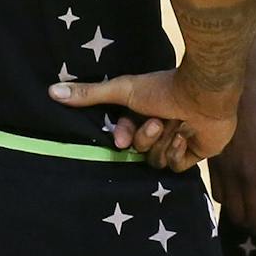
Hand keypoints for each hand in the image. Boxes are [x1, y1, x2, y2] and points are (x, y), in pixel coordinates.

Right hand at [49, 67, 233, 169]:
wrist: (205, 94)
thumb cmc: (164, 89)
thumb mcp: (123, 90)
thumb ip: (90, 94)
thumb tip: (50, 91)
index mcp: (142, 113)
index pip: (123, 136)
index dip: (122, 138)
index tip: (123, 138)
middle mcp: (158, 127)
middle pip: (139, 150)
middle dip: (146, 138)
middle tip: (159, 122)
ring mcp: (176, 141)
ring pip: (156, 159)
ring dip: (164, 142)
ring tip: (177, 124)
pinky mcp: (194, 154)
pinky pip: (176, 167)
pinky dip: (179, 152)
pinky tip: (187, 136)